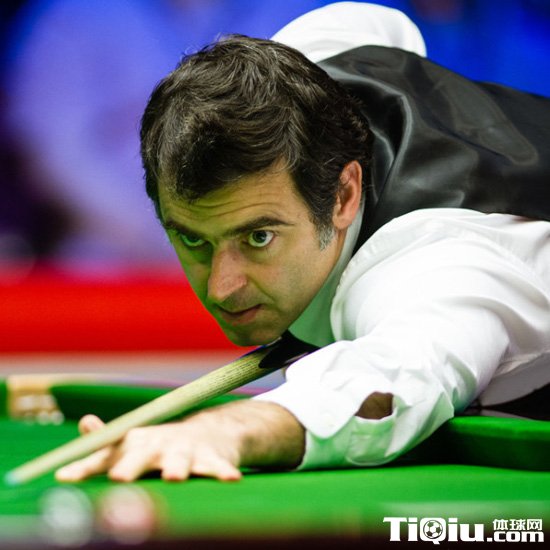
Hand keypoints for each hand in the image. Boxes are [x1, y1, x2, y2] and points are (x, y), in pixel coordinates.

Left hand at [55, 401, 304, 482]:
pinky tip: (231, 478)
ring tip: (173, 477)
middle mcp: (159, 445)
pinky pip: (218, 466)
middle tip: (118, 478)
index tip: (65, 477)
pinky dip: (223, 472)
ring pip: (180, 460)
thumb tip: (84, 424)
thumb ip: (106, 443)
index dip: (87, 466)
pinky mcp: (211, 457)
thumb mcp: (135, 442)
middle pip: (142, 455)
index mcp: (137, 443)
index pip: (108, 454)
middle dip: (131, 466)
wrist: (212, 430)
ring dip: (176, 468)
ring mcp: (186, 450)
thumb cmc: (164, 444)